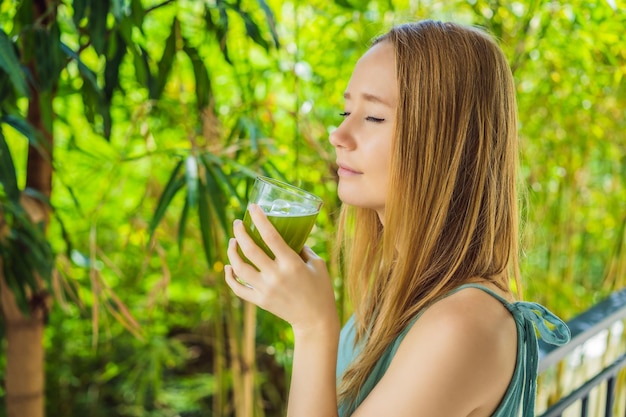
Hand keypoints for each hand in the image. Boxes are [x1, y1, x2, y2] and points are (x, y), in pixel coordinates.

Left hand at [225, 204, 338, 334]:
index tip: (252, 207)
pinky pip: (238, 288)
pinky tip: (229, 266)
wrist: (315, 321)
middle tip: (237, 223)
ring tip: (232, 241)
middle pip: (250, 249)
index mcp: (291, 264)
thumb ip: (303, 249)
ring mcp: (265, 289)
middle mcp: (276, 276)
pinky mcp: (260, 301)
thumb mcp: (318, 264)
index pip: (271, 236)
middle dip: (240, 232)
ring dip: (232, 252)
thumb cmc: (320, 289)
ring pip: (239, 268)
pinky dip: (230, 277)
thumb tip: (291, 237)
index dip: (259, 219)